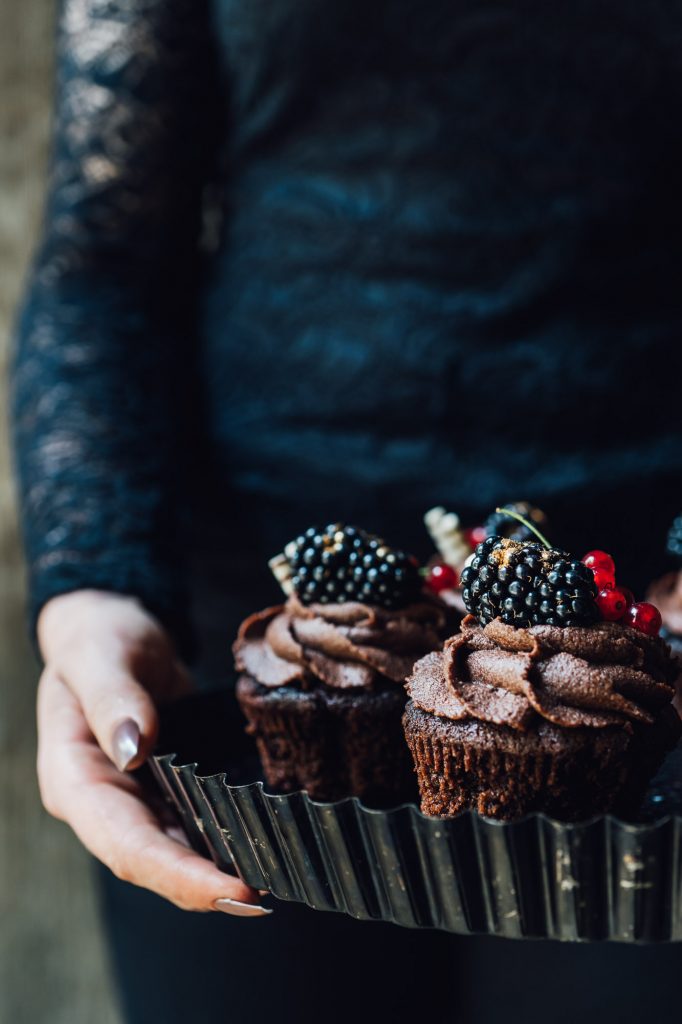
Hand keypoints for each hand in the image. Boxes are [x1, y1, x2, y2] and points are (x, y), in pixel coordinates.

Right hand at [36, 590, 269, 916]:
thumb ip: (114, 698)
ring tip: (279, 878)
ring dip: (222, 868)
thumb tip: (135, 746)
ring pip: (178, 848)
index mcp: (75, 780)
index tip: (231, 889)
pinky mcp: (168, 786)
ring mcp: (137, 798)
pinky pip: (197, 819)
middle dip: (206, 885)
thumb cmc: (100, 638)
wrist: (113, 628)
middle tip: (265, 897)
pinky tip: (270, 838)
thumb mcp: (101, 655)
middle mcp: (106, 802)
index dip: (178, 874)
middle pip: (154, 860)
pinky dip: (230, 833)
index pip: (126, 844)